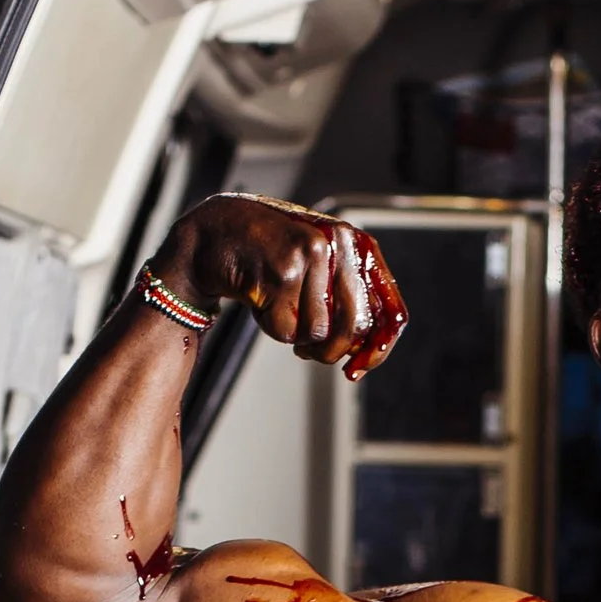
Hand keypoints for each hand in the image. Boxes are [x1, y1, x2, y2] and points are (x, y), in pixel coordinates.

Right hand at [150, 196, 406, 379]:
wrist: (213, 232)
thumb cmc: (265, 254)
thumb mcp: (312, 267)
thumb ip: (341, 297)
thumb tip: (361, 349)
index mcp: (354, 243)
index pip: (387, 309)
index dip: (377, 349)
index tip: (357, 369)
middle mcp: (338, 244)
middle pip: (355, 327)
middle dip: (328, 350)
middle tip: (306, 351)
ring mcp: (310, 256)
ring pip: (318, 332)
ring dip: (292, 333)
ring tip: (274, 304)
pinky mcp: (283, 273)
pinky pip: (287, 329)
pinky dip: (269, 326)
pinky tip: (257, 299)